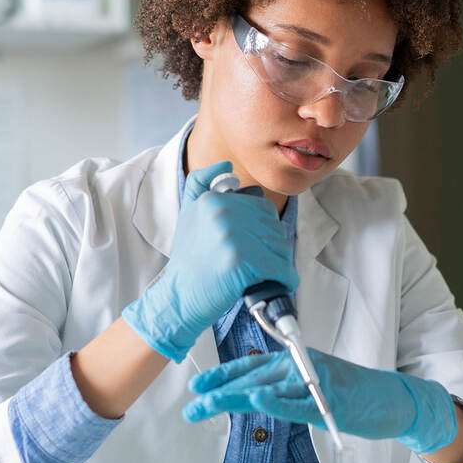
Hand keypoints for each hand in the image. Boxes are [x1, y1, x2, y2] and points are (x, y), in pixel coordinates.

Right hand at [122, 161, 298, 362]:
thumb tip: (228, 165)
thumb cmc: (189, 260)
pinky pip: (280, 268)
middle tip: (261, 264)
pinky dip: (285, 279)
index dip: (264, 229)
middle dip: (273, 246)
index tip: (255, 246)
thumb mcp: (189, 214)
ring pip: (280, 246)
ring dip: (280, 263)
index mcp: (213, 199)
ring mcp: (231, 237)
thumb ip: (203, 183)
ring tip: (266, 275)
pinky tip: (277, 284)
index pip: (262, 206)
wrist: (178, 297)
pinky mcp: (240, 262)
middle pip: (273, 226)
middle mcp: (222, 213)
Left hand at [183, 347, 457, 453]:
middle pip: (251, 377)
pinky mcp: (331, 400)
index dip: (222, 376)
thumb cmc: (354, 395)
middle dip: (218, 391)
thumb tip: (254, 393)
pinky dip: (276, 401)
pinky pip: (298, 403)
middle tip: (191, 404)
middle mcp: (300, 367)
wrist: (395, 399)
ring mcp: (315, 382)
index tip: (197, 386)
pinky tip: (255, 400)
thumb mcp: (313, 390)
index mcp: (294, 363)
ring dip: (234, 396)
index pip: (251, 367)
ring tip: (206, 404)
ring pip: (267, 387)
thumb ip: (286, 390)